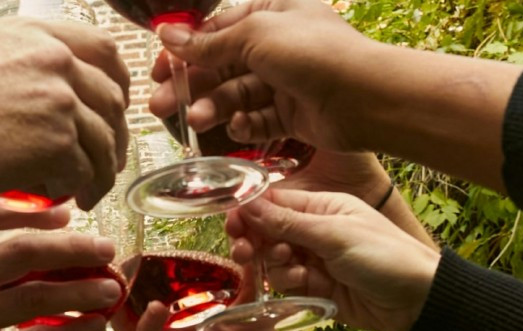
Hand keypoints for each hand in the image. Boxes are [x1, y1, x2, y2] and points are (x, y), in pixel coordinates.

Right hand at [0, 28, 129, 209]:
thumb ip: (19, 66)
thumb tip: (35, 98)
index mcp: (39, 34)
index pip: (106, 51)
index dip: (116, 85)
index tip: (110, 110)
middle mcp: (56, 59)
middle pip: (112, 100)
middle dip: (113, 135)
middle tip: (104, 161)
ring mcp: (60, 100)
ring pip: (104, 141)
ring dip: (103, 170)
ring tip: (89, 192)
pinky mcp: (56, 143)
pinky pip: (87, 171)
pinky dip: (84, 189)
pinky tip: (70, 200)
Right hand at [149, 0, 381, 151]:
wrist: (365, 98)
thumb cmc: (315, 53)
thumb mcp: (255, 35)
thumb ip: (209, 41)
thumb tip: (168, 36)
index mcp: (271, 11)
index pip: (216, 31)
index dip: (184, 51)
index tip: (157, 71)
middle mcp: (277, 45)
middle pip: (221, 66)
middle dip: (190, 86)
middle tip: (159, 106)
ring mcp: (284, 81)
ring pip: (236, 95)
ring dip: (212, 108)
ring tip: (194, 121)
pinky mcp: (291, 115)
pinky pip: (257, 121)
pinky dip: (243, 125)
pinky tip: (236, 127)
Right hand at [229, 188, 439, 330]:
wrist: (417, 301)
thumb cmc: (385, 256)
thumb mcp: (335, 234)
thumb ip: (289, 222)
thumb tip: (248, 205)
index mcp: (323, 206)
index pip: (275, 203)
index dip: (250, 212)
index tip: (232, 223)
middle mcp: (316, 231)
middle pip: (269, 232)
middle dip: (256, 241)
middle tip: (245, 252)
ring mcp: (316, 261)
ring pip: (275, 261)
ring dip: (276, 265)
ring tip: (293, 268)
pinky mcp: (317, 289)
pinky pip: (289, 284)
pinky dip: (291, 284)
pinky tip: (306, 284)